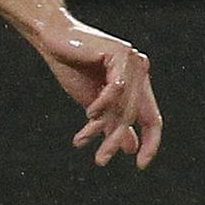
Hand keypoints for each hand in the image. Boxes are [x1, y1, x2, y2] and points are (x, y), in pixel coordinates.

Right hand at [32, 19, 161, 168]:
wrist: (52, 40)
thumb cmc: (71, 68)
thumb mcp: (95, 104)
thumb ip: (113, 123)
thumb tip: (130, 148)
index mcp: (139, 83)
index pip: (152, 118)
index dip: (151, 143)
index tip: (140, 165)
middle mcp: (141, 71)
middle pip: (137, 116)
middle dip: (116, 140)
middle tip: (101, 160)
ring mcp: (133, 60)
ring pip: (126, 105)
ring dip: (105, 127)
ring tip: (83, 140)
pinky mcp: (120, 53)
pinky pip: (117, 87)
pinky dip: (103, 103)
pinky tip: (89, 113)